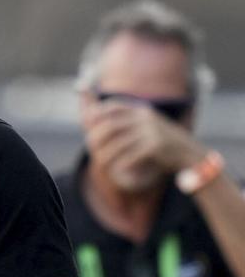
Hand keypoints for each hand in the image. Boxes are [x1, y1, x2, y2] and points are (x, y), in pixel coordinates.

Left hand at [86, 102, 202, 189]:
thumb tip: (93, 115)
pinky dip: (121, 165)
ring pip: (117, 144)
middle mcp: (146, 118)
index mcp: (142, 111)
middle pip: (110, 126)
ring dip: (106, 156)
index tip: (88, 124)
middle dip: (96, 138)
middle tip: (91, 149)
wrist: (189, 154)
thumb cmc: (161, 143)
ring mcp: (151, 131)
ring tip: (101, 163)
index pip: (114, 106)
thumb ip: (126, 122)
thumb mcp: (146, 126)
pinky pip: (130, 157)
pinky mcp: (155, 146)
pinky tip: (118, 170)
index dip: (98, 113)